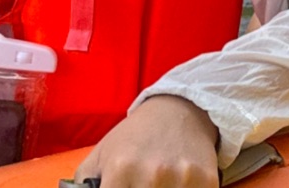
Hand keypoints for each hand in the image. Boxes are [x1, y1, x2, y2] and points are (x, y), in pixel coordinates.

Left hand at [74, 94, 219, 187]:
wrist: (179, 110)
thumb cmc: (135, 137)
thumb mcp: (100, 156)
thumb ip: (83, 186)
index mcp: (121, 169)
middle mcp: (151, 175)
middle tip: (138, 185)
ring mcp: (181, 179)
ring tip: (156, 184)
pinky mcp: (205, 180)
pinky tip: (176, 185)